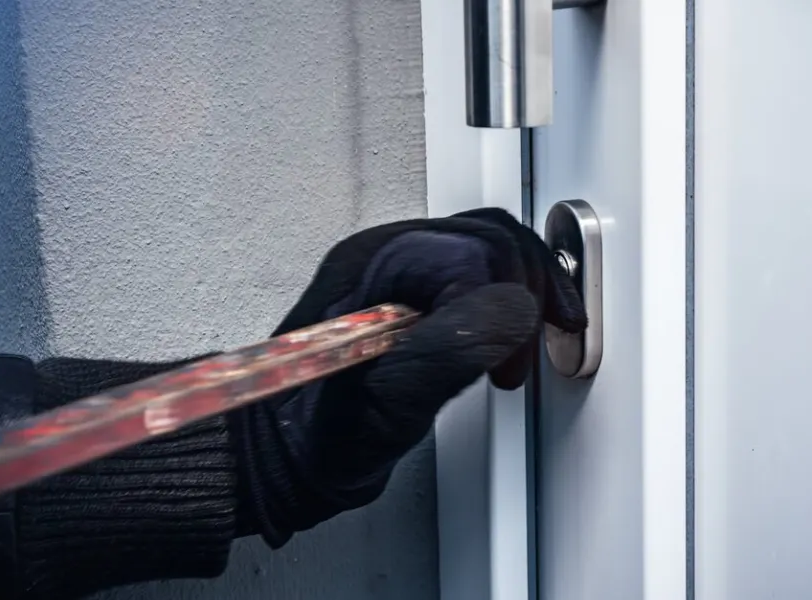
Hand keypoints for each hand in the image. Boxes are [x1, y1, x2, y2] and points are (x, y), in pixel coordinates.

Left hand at [233, 208, 585, 545]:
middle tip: (520, 359)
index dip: (507, 309)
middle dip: (525, 295)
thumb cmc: (311, 441)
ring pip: (490, 245)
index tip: (507, 368)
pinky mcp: (412, 290)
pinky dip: (510, 293)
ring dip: (524, 290)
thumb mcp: (382, 409)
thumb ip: (445, 353)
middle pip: (490, 238)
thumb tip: (511, 312)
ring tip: (529, 342)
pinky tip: (519, 326)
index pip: (475, 256)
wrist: (281, 457)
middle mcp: (385, 257)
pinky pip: (478, 266)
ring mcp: (398, 269)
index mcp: (372, 269)